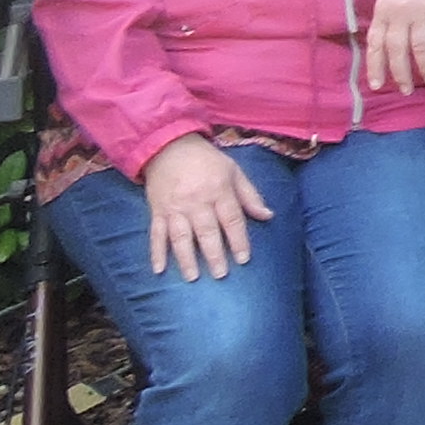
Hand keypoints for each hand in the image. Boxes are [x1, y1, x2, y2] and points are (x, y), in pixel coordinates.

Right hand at [141, 138, 273, 279]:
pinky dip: (156, 252)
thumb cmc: (207, 160)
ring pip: (181, 236)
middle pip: (207, 231)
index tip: (244, 259)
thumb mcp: (234, 171)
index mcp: (219, 191)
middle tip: (220, 275)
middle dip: (214, 254)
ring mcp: (175, 208)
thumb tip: (268, 216)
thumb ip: (250, 195)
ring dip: (186, 258)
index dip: (239, 239)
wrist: (169, 146)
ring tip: (192, 277)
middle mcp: (196, 202)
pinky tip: (158, 269)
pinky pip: (155, 234)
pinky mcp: (157, 211)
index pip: (231, 219)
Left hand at [360, 0, 424, 94]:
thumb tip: (382, 46)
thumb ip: (385, 19)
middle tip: (406, 90)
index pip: (376, 44)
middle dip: (401, 73)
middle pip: (398, 50)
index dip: (376, 66)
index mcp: (383, 11)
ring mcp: (423, 11)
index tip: (378, 85)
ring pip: (421, 46)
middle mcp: (400, 14)